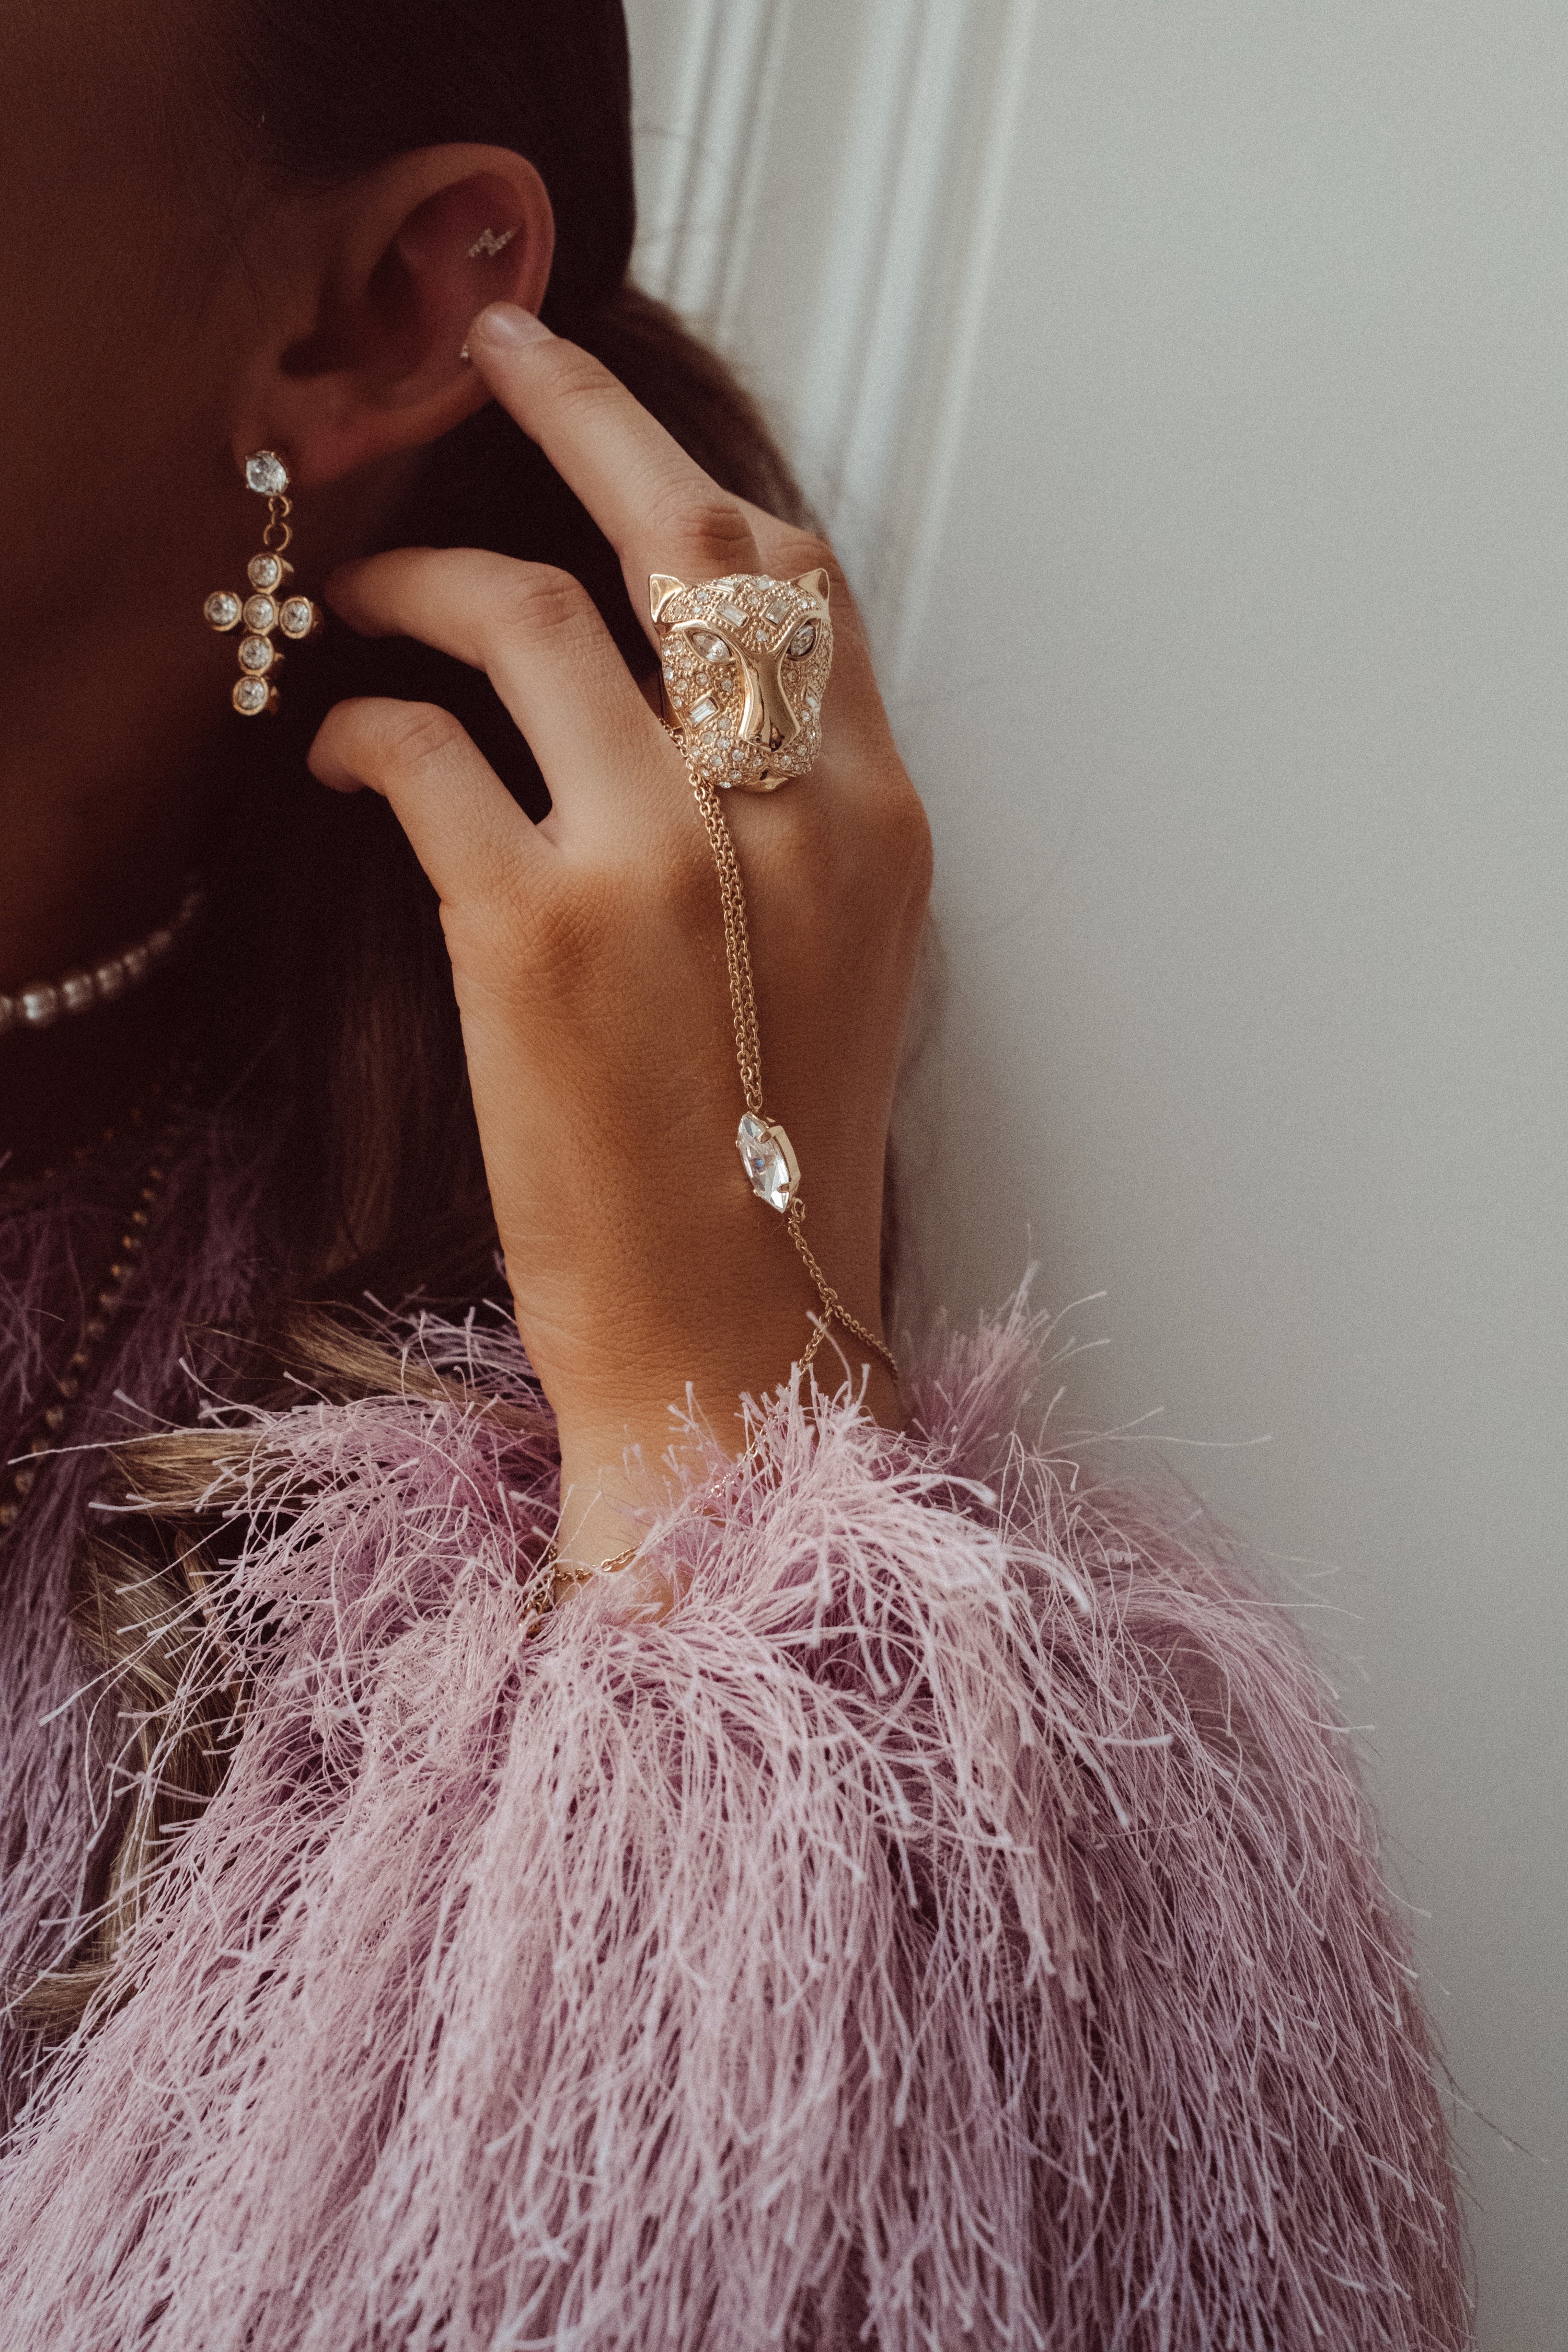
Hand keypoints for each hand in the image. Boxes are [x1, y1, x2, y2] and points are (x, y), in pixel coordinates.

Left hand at [308, 303, 931, 1570]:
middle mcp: (789, 815)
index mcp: (876, 824)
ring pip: (540, 615)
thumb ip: (785, 824)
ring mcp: (665, 862)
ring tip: (360, 592)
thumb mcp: (836, 971)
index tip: (601, 415)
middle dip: (581, 412)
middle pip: (691, 538)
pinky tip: (338, 748)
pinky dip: (365, 723)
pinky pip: (427, 751)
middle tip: (494, 357)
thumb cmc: (773, 1171)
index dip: (688, 472)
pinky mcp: (539, 933)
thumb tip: (672, 705)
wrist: (737, 1342)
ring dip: (431, 576)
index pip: (797, 582)